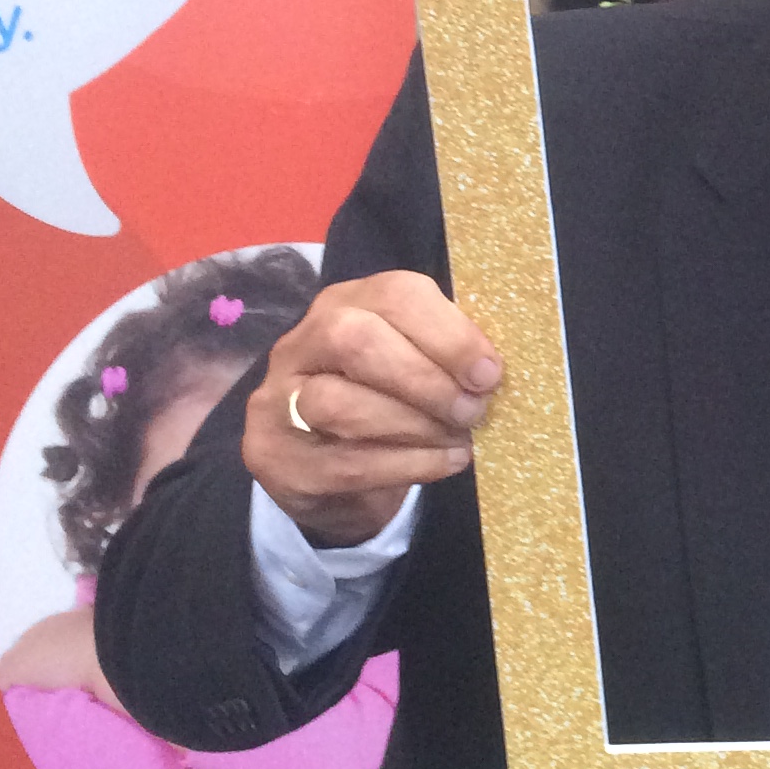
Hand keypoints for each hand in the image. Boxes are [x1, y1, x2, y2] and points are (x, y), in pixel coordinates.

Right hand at [245, 272, 501, 547]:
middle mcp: (301, 343)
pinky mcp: (276, 459)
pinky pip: (346, 463)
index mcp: (344, 304)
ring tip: (459, 439)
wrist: (328, 473)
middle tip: (473, 410)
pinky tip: (445, 462)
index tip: (489, 374)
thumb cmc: (387, 402)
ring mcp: (278, 401)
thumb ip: (444, 353)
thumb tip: (493, 369)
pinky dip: (408, 465)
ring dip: (415, 425)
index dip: (449, 334)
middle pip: (354, 340)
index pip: (394, 295)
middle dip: (426, 379)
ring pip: (340, 404)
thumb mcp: (413, 361)